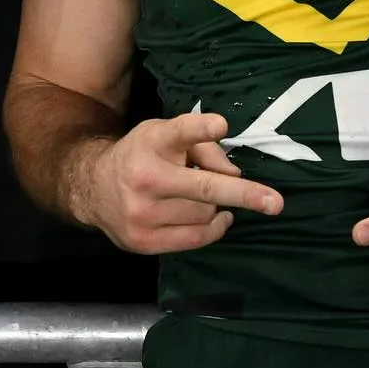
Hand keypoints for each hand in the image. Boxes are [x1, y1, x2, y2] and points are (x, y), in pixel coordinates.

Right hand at [74, 111, 281, 253]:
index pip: (179, 132)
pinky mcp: (144, 242)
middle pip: (204, 188)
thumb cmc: (142, 155)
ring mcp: (143, 215)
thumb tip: (234, 175)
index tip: (221, 125)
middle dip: (242, 194)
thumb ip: (201, 145)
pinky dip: (214, 228)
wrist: (93, 188)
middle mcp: (145, 178)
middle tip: (275, 202)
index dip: (201, 129)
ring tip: (208, 196)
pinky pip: (195, 239)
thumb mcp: (164, 134)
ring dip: (217, 206)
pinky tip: (219, 218)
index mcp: (152, 142)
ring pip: (205, 214)